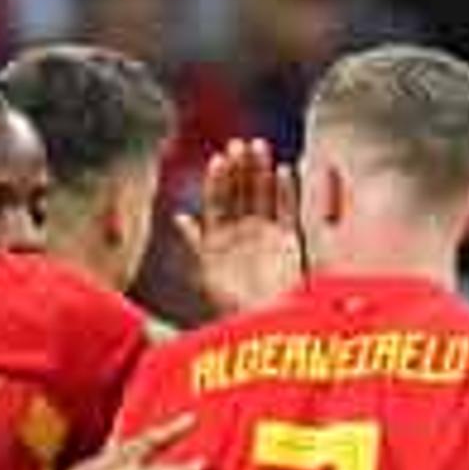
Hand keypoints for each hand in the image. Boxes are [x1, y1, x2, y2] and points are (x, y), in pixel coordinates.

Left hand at [178, 138, 303, 318]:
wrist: (264, 325)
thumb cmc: (232, 306)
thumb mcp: (206, 274)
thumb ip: (196, 244)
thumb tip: (180, 217)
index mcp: (218, 237)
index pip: (218, 201)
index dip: (218, 180)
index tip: (218, 159)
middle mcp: (241, 231)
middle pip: (241, 192)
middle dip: (240, 168)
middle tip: (240, 144)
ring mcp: (265, 233)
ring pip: (263, 195)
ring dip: (261, 171)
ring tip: (260, 147)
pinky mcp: (288, 241)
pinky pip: (288, 210)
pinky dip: (287, 191)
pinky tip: (285, 171)